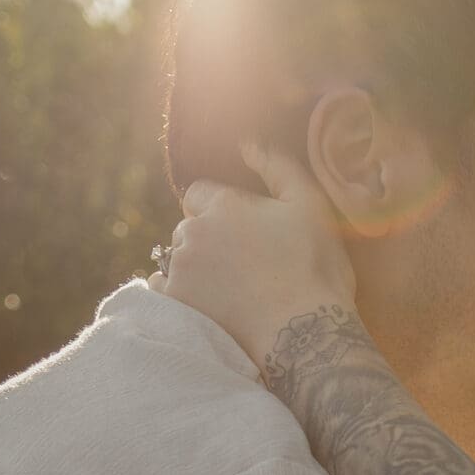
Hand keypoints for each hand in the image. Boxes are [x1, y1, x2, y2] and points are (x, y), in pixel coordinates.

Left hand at [156, 141, 358, 370]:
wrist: (306, 332)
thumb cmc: (315, 268)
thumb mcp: (309, 205)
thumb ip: (276, 165)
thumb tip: (247, 142)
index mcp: (224, 204)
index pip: (199, 194)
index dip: (220, 211)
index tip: (243, 234)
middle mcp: (195, 231)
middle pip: (187, 226)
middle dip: (207, 239)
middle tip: (242, 266)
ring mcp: (181, 268)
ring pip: (176, 257)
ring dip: (194, 266)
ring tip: (228, 289)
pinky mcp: (177, 302)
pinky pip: (159, 287)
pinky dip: (176, 292)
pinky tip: (205, 302)